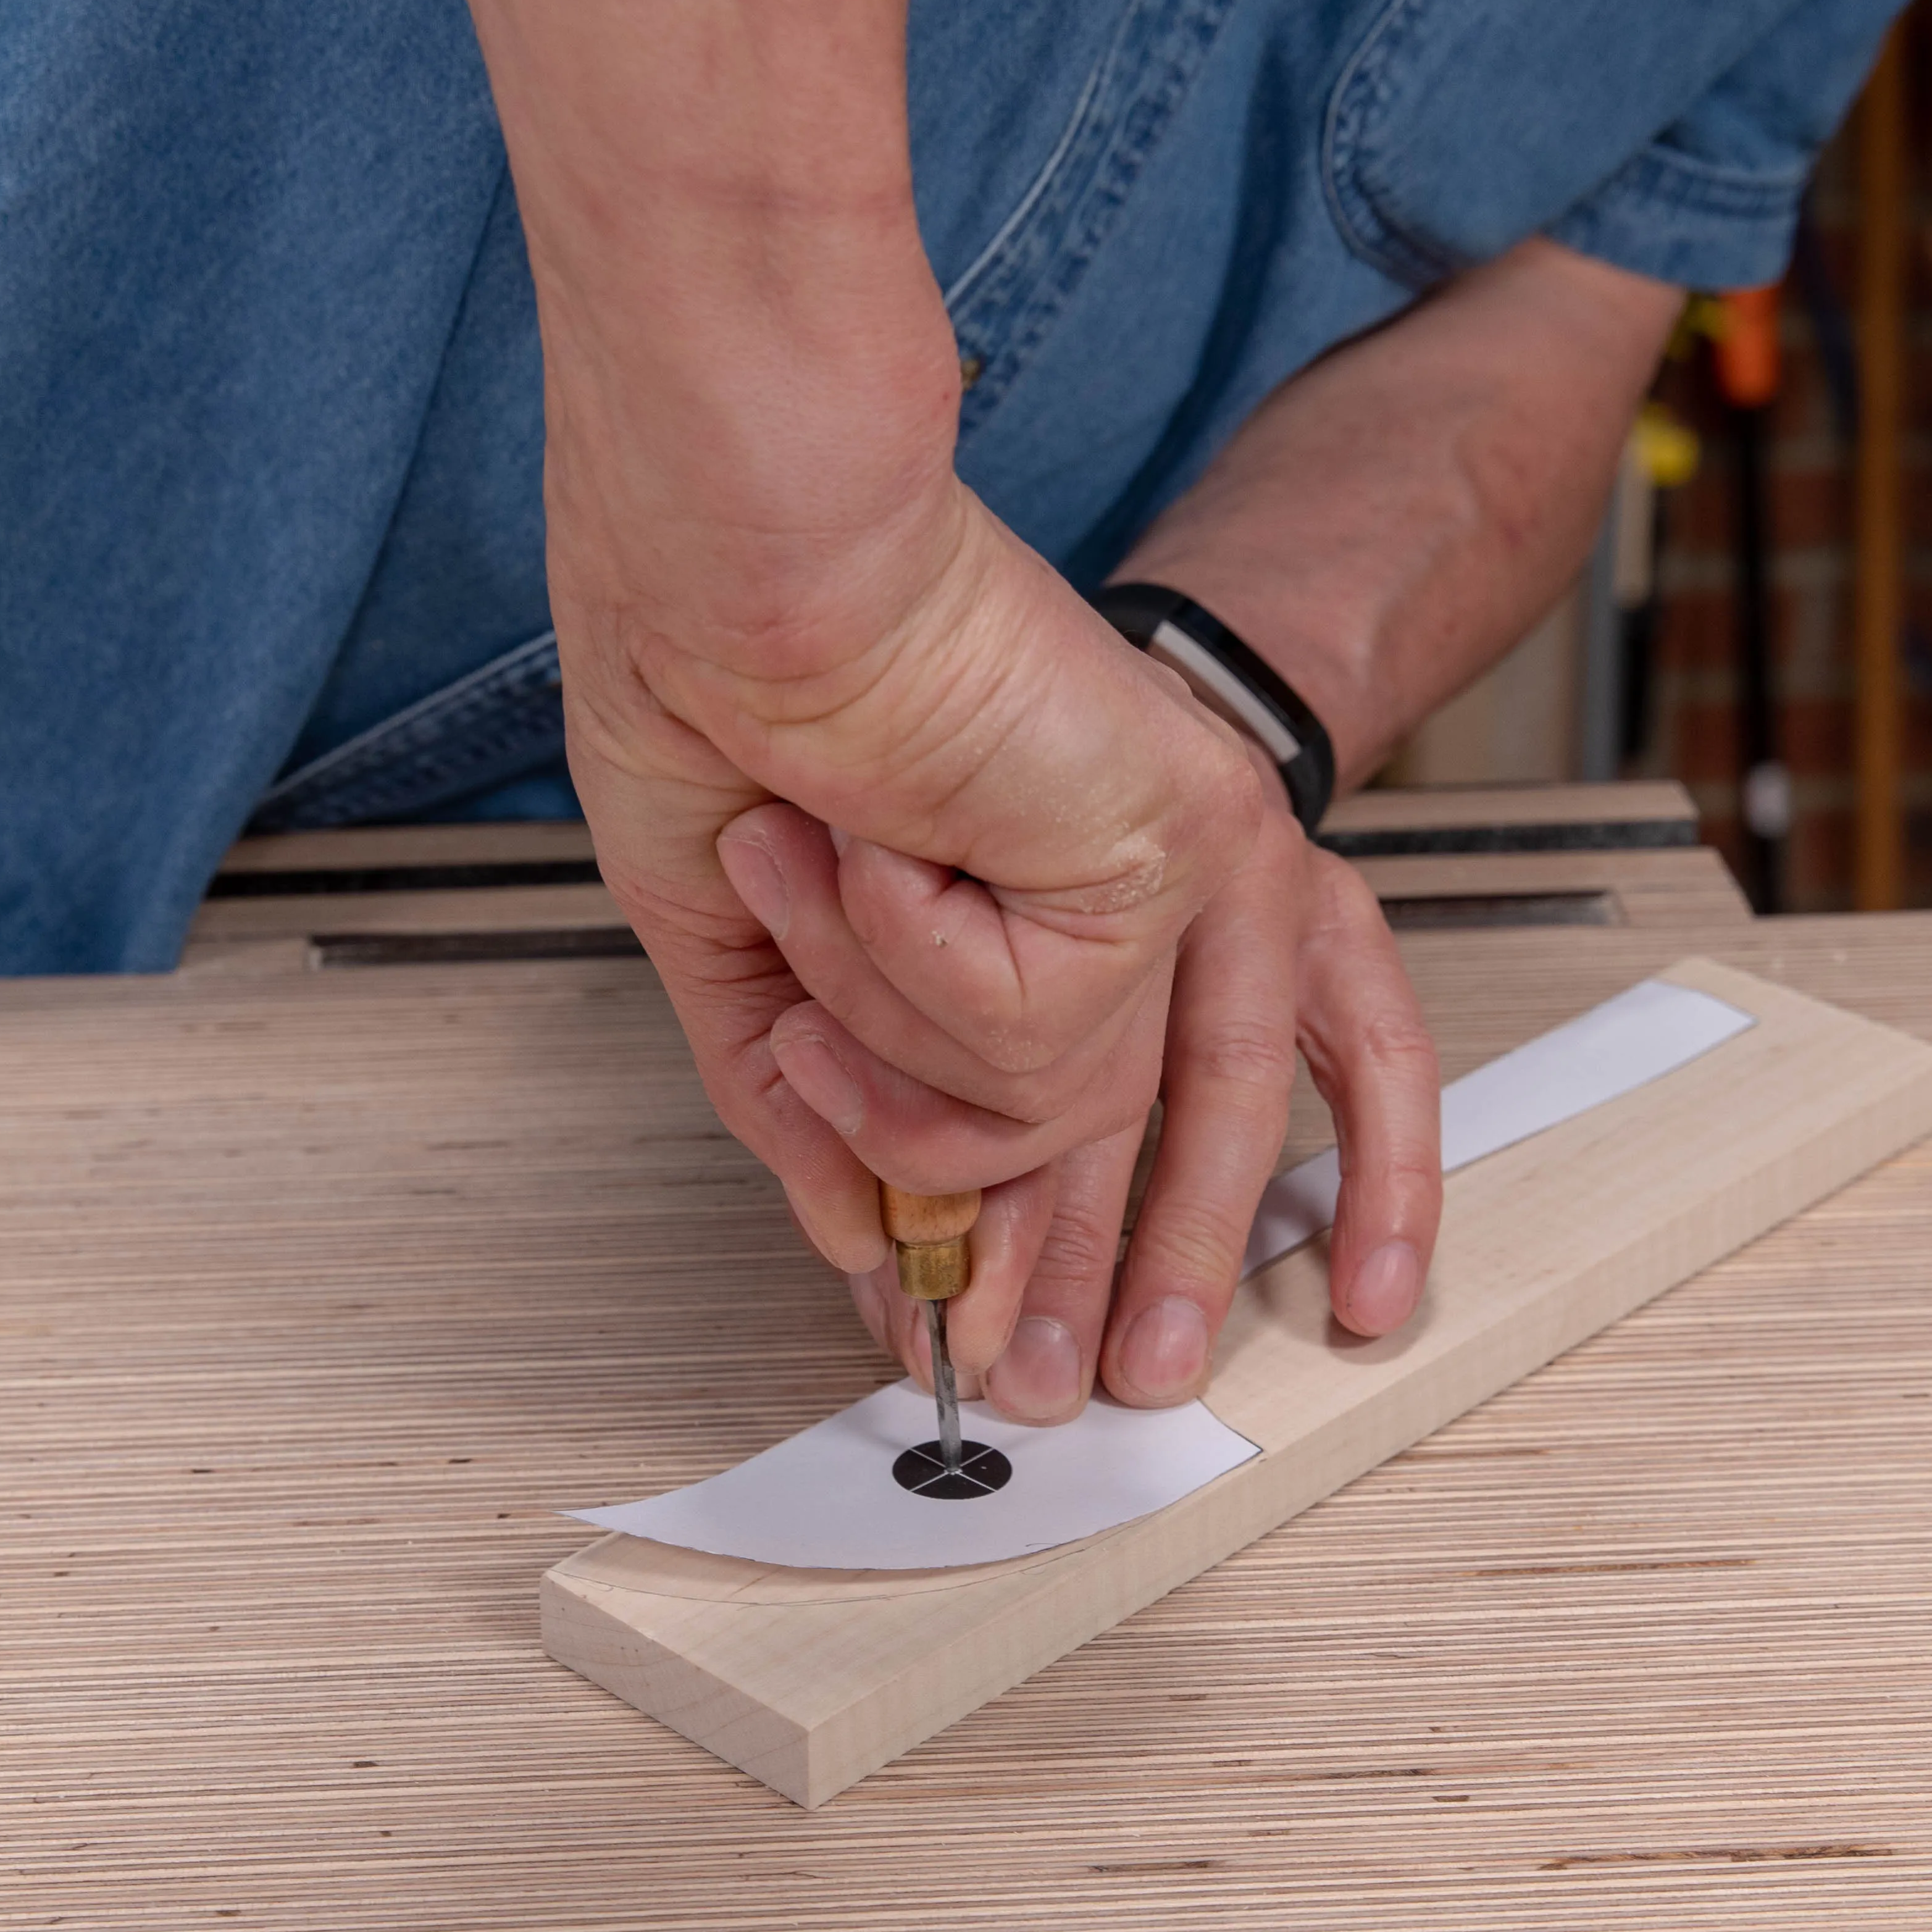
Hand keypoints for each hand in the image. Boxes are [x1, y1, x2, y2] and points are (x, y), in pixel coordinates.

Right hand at [559, 468, 1442, 1409]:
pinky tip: (852, 850)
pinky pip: (1041, 1048)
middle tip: (1031, 1387)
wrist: (732, 544)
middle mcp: (1171, 878)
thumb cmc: (722, 676)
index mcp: (1078, 882)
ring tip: (792, 895)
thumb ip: (815, 1102)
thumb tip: (863, 1249)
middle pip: (1208, 1146)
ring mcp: (1191, 864)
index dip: (1110, 1242)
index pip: (1167, 1102)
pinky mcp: (1190, 847)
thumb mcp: (750, 945)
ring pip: (1060, 1113)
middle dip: (1110, 1281)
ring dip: (884, 1048)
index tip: (1016, 1346)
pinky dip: (904, 971)